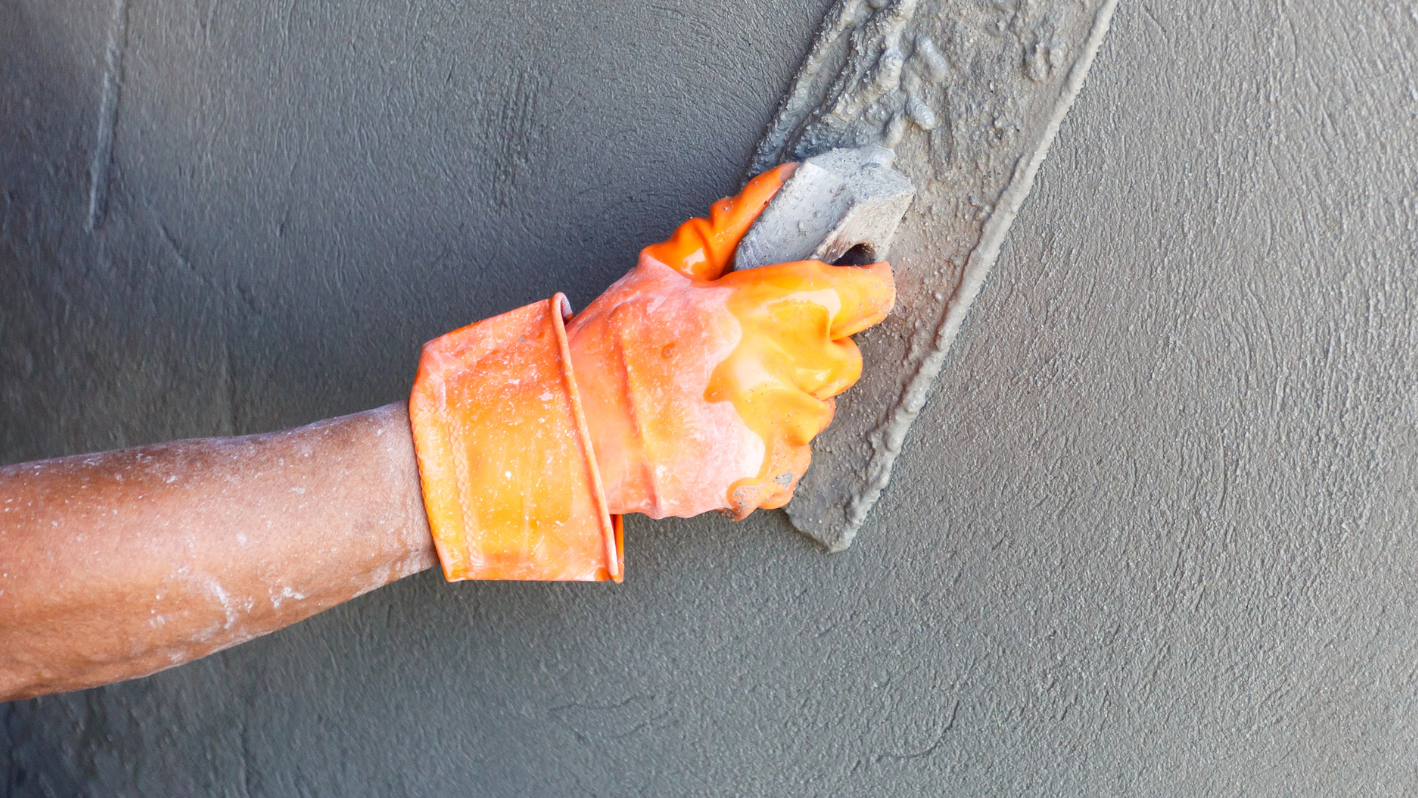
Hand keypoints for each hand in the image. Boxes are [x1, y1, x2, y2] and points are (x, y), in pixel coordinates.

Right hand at [567, 165, 895, 519]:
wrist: (578, 430)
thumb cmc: (615, 348)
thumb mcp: (669, 268)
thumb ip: (734, 228)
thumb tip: (781, 187)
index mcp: (779, 308)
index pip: (871, 293)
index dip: (862, 286)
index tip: (851, 286)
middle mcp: (794, 370)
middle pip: (844, 357)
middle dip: (810, 349)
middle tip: (754, 348)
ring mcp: (784, 429)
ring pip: (817, 410)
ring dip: (786, 400)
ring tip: (726, 393)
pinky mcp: (769, 476)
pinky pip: (792, 458)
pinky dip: (765, 448)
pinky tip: (721, 430)